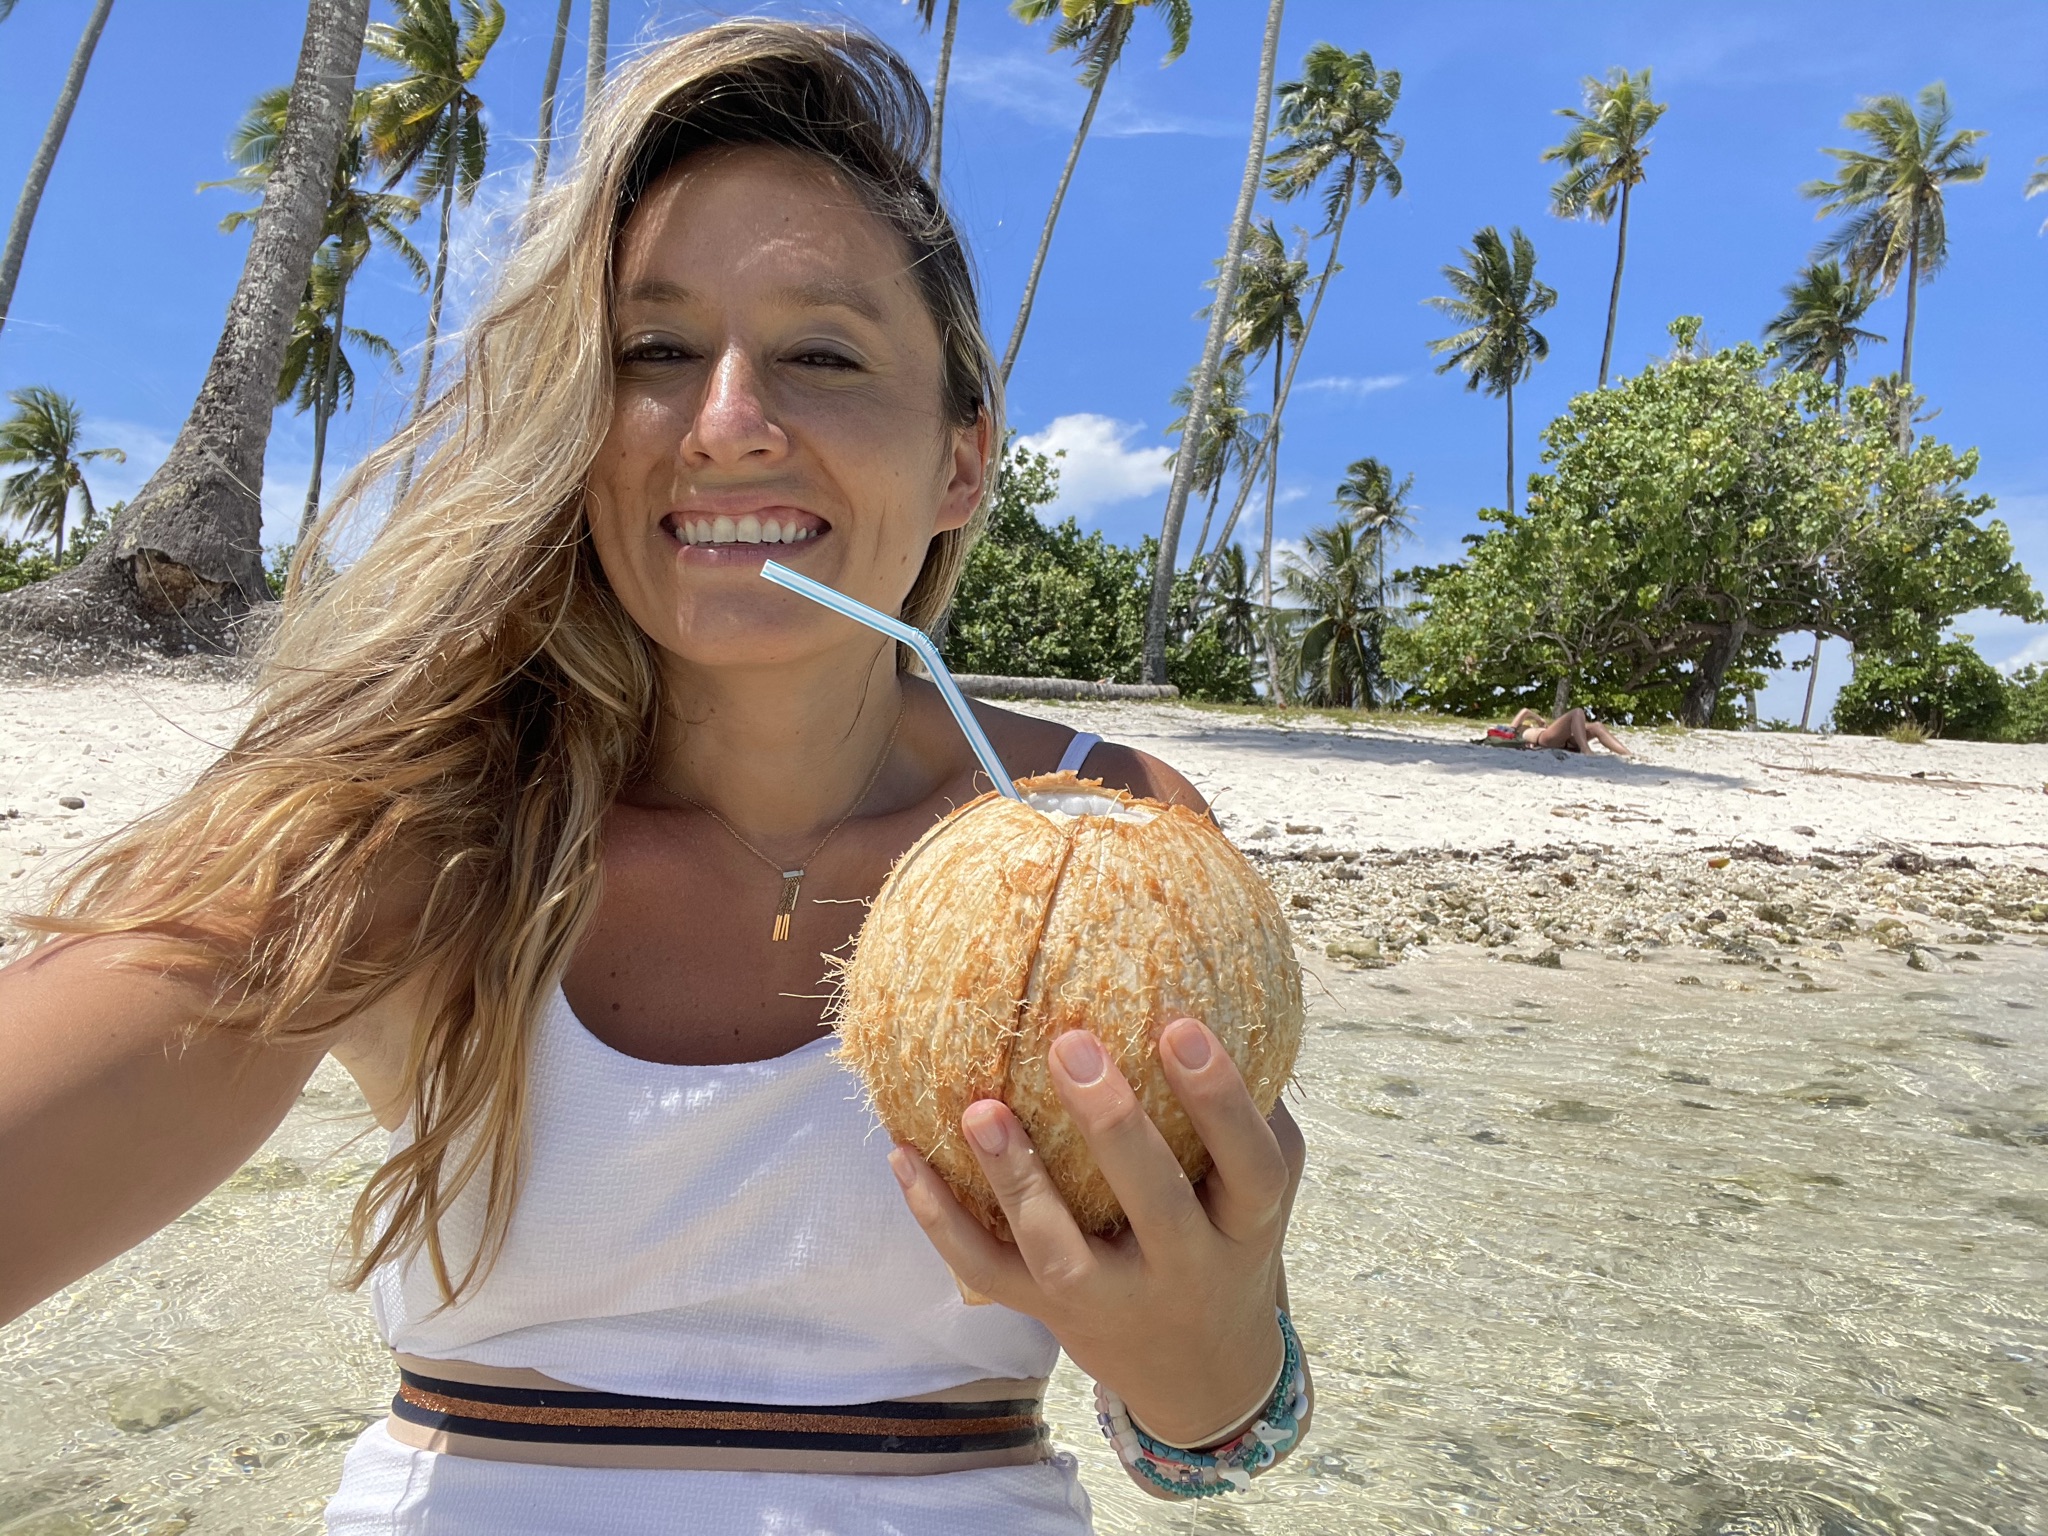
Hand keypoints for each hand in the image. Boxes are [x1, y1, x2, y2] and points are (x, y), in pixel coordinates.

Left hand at [888, 1017, 1305, 1447]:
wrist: (1199, 1372)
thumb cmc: (1229, 1237)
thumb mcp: (1260, 1186)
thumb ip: (1253, 1106)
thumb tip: (1214, 986)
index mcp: (1247, 1226)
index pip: (1251, 1164)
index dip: (1219, 1099)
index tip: (1177, 1024)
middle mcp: (1187, 1269)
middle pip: (1155, 1203)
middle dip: (1113, 1126)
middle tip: (1071, 1044)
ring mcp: (1113, 1301)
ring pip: (1058, 1250)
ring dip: (1015, 1179)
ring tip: (978, 1109)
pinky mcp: (1050, 1315)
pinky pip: (988, 1271)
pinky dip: (939, 1219)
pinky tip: (904, 1156)